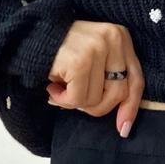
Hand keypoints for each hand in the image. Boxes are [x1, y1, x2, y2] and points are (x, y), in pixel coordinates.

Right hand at [46, 20, 144, 137]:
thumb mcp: (94, 57)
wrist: (28, 34)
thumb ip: (111, 80)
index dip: (131, 108)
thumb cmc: (63, 51)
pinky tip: (53, 87)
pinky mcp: (79, 61)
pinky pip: (78, 99)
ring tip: (60, 86)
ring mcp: (96, 48)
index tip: (124, 129)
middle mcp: (113, 39)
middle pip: (118, 95)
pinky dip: (63, 100)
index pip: (136, 80)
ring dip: (75, 102)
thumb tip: (124, 124)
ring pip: (96, 100)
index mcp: (121, 37)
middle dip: (96, 107)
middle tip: (76, 99)